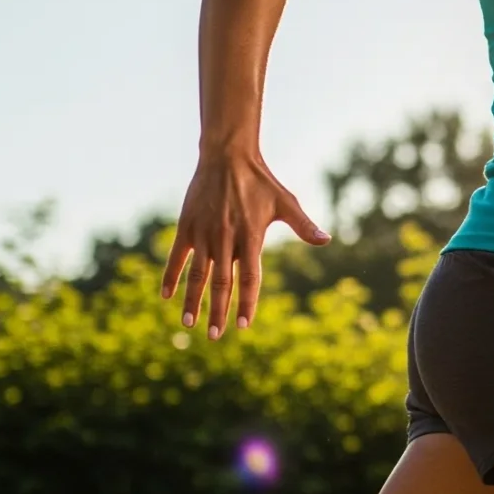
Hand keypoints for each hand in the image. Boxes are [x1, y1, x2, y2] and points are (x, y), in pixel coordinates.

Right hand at [161, 145, 329, 337]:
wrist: (227, 156)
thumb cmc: (260, 181)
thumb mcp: (286, 202)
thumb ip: (303, 225)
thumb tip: (327, 240)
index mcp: (251, 237)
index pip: (250, 279)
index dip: (247, 303)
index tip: (244, 326)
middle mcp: (226, 239)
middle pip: (222, 284)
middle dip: (218, 312)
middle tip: (216, 336)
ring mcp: (204, 234)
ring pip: (197, 276)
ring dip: (192, 301)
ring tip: (189, 325)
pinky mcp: (187, 227)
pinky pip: (176, 257)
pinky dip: (170, 276)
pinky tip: (165, 296)